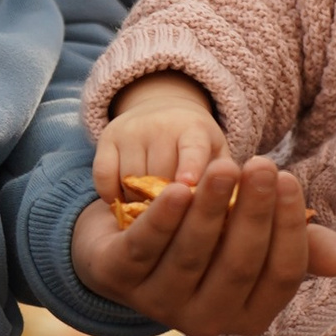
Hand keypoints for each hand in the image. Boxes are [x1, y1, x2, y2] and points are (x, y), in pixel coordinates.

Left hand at [71, 147, 335, 335]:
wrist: (126, 237)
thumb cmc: (208, 239)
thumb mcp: (252, 239)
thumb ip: (296, 245)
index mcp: (248, 315)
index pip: (279, 276)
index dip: (288, 230)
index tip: (289, 181)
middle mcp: (205, 320)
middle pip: (237, 266)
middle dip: (253, 212)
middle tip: (262, 164)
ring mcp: (159, 304)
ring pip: (191, 256)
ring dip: (210, 208)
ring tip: (225, 165)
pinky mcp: (119, 278)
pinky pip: (144, 249)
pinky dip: (162, 219)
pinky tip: (179, 189)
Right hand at [91, 75, 223, 210]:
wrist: (164, 110)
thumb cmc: (199, 149)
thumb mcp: (218, 158)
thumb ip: (226, 185)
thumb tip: (232, 221)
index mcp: (194, 129)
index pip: (193, 149)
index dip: (190, 168)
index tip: (188, 187)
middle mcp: (160, 124)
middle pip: (158, 173)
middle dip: (165, 204)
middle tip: (172, 225)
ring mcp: (131, 130)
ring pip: (129, 178)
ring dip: (138, 203)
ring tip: (151, 215)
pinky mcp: (107, 138)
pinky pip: (103, 176)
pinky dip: (111, 195)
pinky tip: (125, 202)